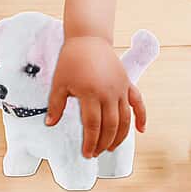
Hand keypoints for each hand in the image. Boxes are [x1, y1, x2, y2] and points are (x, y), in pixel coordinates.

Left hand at [45, 36, 145, 158]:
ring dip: (120, 137)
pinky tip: (140, 130)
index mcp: (90, 93)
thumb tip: (50, 123)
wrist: (88, 39)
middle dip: (103, 143)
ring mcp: (120, 88)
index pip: (92, 125)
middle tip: (97, 152)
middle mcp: (108, 93)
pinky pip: (138, 103)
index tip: (87, 153)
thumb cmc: (71, 59)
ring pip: (125, 119)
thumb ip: (56, 105)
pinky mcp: (127, 83)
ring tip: (111, 147)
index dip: (90, 142)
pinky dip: (142, 117)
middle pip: (110, 126)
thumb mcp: (59, 82)